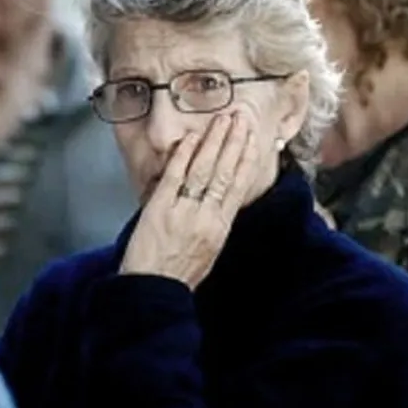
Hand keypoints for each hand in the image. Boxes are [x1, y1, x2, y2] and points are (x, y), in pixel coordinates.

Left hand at [120, 113, 260, 287]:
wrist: (154, 289)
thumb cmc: (179, 273)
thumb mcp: (208, 249)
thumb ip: (215, 222)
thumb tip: (221, 200)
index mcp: (220, 227)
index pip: (238, 187)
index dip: (247, 160)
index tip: (253, 140)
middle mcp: (206, 217)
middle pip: (225, 172)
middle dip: (234, 142)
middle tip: (241, 118)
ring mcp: (183, 211)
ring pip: (203, 171)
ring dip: (214, 142)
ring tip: (222, 120)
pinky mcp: (159, 209)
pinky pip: (174, 177)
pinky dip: (183, 156)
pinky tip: (191, 139)